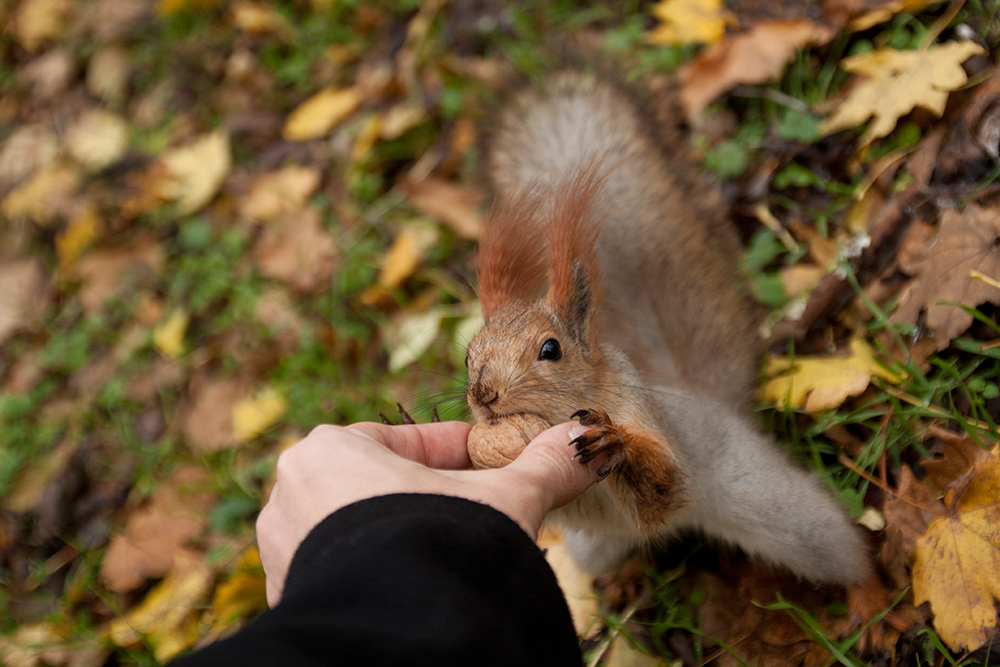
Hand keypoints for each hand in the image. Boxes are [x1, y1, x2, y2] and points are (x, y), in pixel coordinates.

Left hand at [256, 420, 597, 605]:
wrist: (393, 635)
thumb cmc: (435, 546)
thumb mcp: (504, 500)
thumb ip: (544, 467)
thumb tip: (586, 442)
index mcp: (331, 448)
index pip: (411, 440)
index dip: (463, 451)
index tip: (495, 459)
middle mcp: (293, 492)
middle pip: (384, 482)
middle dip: (435, 496)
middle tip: (482, 508)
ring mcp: (283, 548)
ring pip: (364, 528)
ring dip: (408, 533)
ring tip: (456, 549)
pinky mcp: (289, 596)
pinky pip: (347, 569)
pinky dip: (384, 568)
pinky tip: (422, 582)